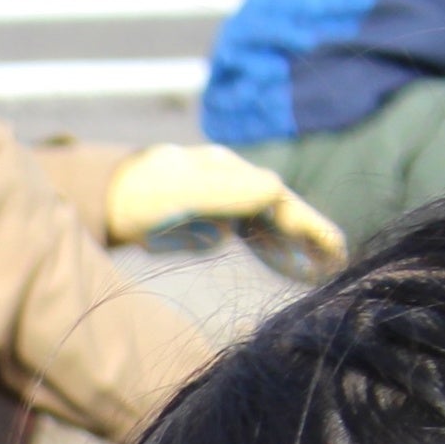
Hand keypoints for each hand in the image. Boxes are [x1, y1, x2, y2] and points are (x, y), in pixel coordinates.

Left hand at [105, 142, 345, 278]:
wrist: (105, 195)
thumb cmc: (141, 197)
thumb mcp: (184, 192)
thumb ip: (227, 192)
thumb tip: (276, 190)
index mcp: (231, 174)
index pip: (281, 201)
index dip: (309, 226)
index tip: (335, 249)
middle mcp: (232, 183)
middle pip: (280, 212)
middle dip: (310, 236)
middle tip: (339, 262)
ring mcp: (221, 199)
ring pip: (268, 224)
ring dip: (295, 246)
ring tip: (321, 269)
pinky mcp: (209, 216)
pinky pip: (252, 233)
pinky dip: (272, 249)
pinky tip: (287, 265)